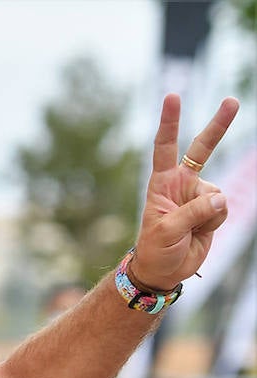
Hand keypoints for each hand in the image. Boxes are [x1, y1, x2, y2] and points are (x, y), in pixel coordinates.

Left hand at [130, 94, 239, 291]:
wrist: (164, 271)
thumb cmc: (155, 250)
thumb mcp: (167, 231)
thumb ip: (193, 212)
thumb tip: (220, 197)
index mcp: (161, 183)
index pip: (165, 148)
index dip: (169, 123)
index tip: (172, 97)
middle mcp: (181, 184)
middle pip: (202, 149)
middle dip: (219, 126)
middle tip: (232, 101)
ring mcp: (198, 196)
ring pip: (216, 193)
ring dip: (207, 213)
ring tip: (189, 229)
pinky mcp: (212, 210)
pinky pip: (223, 208)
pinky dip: (215, 221)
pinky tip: (201, 231)